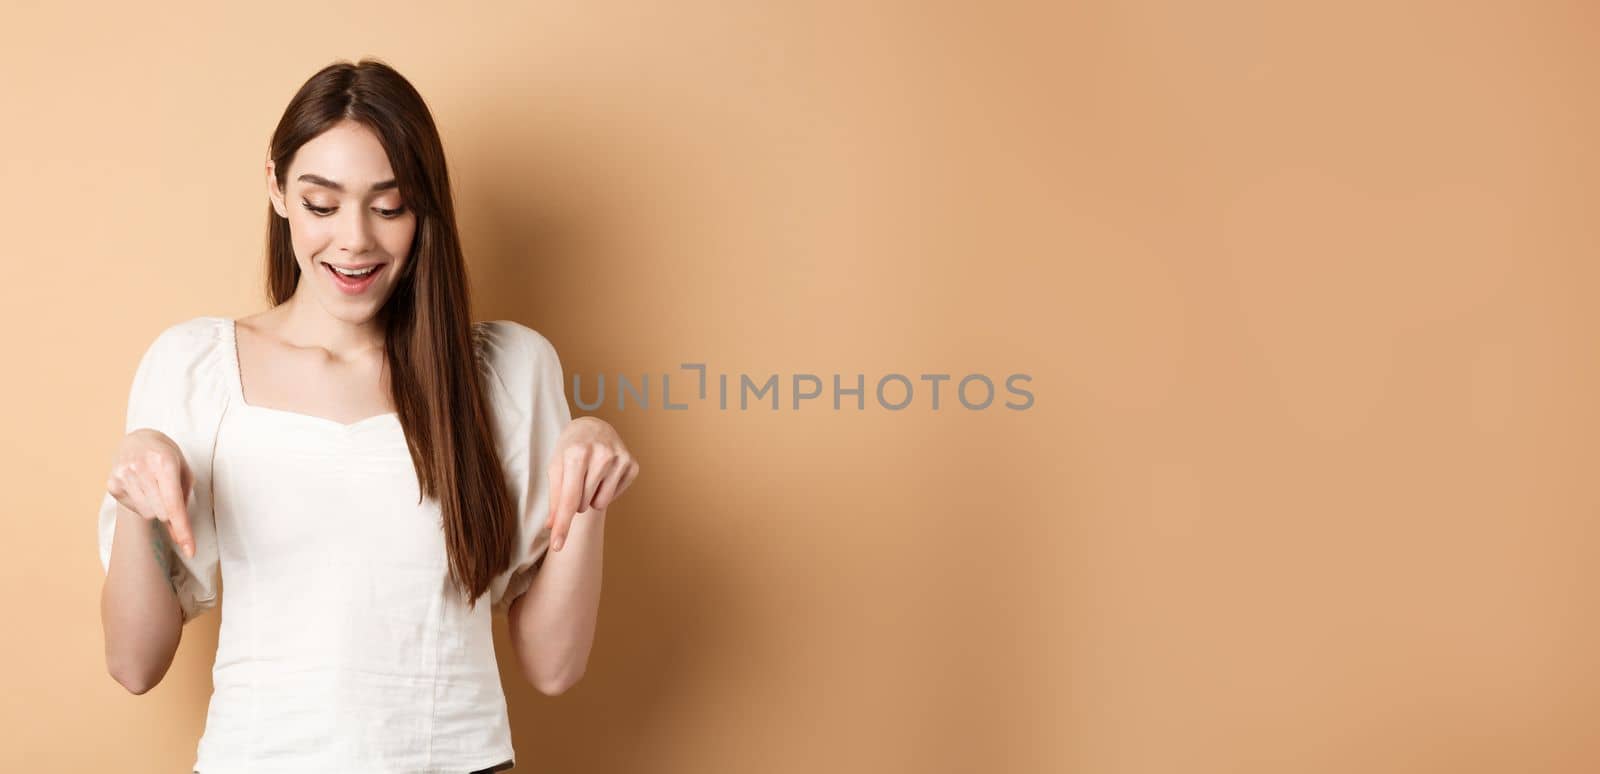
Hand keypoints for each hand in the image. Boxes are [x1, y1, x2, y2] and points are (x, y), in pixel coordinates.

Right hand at [106, 429, 196, 558]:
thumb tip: (178, 534)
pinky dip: (142, 504)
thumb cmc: (167, 457)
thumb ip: (184, 500)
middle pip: (162, 513)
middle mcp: (141, 468)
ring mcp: (123, 475)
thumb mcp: (183, 470)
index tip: (190, 551)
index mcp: (164, 462)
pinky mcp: (112, 483)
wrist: (137, 440)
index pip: (174, 505)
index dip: (183, 530)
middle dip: (170, 511)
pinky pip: (133, 508)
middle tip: (168, 494)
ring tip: (154, 487)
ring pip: (148, 514)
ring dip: (156, 508)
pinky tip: (141, 487)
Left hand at [545, 416, 638, 551]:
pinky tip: (604, 475)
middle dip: (576, 500)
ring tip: (590, 477)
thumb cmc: (569, 449)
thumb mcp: (556, 468)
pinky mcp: (633, 465)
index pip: (568, 499)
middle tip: (576, 478)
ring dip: (591, 498)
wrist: (593, 427)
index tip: (557, 546)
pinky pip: (613, 497)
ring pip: (599, 504)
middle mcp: (602, 455)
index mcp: (577, 454)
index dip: (562, 525)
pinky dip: (605, 492)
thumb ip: (554, 498)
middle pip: (582, 505)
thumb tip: (552, 527)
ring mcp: (621, 459)